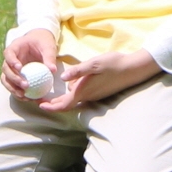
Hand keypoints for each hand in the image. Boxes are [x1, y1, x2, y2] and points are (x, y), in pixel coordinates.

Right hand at [0, 28, 60, 97]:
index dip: (12, 61)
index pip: (8, 53)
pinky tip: (26, 98)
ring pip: (6, 79)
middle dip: (13, 78)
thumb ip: (49, 57)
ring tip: (23, 95)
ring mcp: (11, 68)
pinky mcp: (15, 76)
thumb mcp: (48, 46)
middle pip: (5, 68)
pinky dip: (17, 92)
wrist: (40, 43)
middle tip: (25, 85)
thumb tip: (53, 70)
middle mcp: (10, 58)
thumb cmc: (43, 42)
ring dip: (12, 88)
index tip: (20, 68)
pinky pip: (12, 85)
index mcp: (15, 47)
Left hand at [40, 49, 159, 112]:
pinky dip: (71, 94)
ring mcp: (93, 95)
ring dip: (61, 99)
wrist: (132, 69)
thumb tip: (63, 78)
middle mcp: (87, 96)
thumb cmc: (113, 64)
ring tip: (50, 93)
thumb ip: (78, 71)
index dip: (51, 107)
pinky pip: (80, 96)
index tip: (39, 105)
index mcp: (83, 91)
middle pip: (66, 104)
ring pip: (73, 100)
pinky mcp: (98, 92)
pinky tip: (68, 86)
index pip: (64, 105)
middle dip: (52, 103)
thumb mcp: (94, 64)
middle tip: (39, 98)